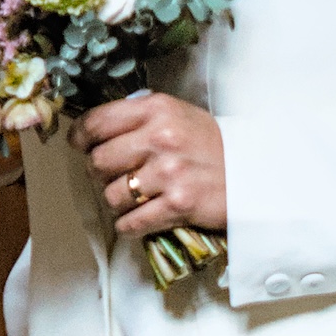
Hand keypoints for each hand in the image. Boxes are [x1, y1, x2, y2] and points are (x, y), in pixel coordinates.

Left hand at [71, 91, 226, 234]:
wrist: (256, 171)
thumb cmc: (210, 143)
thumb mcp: (176, 114)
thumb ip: (138, 117)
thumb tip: (93, 129)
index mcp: (156, 109)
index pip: (97, 122)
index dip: (80, 136)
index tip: (79, 144)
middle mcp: (160, 138)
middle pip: (98, 161)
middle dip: (98, 172)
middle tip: (110, 175)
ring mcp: (169, 173)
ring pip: (111, 195)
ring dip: (116, 201)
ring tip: (131, 198)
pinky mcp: (179, 205)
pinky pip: (132, 222)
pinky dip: (128, 226)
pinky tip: (135, 221)